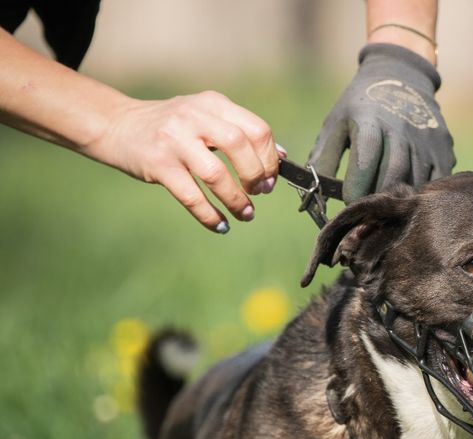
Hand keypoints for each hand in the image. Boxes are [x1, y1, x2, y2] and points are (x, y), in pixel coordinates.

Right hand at [89, 91, 281, 232]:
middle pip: (239, 146)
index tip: (270, 179)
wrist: (116, 125)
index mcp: (212, 104)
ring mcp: (174, 140)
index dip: (269, 158)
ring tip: (246, 214)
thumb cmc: (171, 127)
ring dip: (236, 200)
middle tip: (259, 193)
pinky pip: (191, 196)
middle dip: (256, 175)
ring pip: (216, 174)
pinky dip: (210, 216)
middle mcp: (194, 117)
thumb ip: (240, 132)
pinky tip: (221, 225)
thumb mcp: (206, 117)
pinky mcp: (158, 164)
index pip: (256, 129)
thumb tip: (280, 157)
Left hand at [309, 43, 454, 202]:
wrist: (401, 76)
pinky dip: (421, 193)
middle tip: (368, 212)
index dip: (355, 190)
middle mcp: (401, 130)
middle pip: (392, 176)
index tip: (349, 202)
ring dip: (398, 199)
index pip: (364, 163)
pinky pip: (435, 180)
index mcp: (370, 122)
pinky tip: (408, 194)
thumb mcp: (336, 123)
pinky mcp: (443, 148)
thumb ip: (324, 157)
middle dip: (377, 197)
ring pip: (415, 182)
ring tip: (385, 206)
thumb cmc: (361, 106)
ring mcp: (426, 140)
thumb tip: (314, 191)